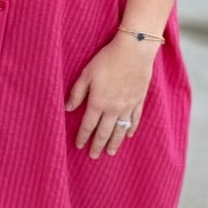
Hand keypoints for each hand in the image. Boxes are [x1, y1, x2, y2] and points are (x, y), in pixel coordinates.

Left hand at [65, 34, 156, 158]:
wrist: (134, 51)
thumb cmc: (107, 59)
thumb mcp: (86, 73)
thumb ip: (77, 92)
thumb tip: (67, 109)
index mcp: (98, 102)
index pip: (88, 125)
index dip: (83, 137)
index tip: (79, 146)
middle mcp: (113, 109)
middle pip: (104, 132)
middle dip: (97, 145)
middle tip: (94, 157)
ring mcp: (128, 106)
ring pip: (120, 130)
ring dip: (115, 142)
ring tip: (111, 152)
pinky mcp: (139, 100)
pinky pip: (135, 119)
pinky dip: (131, 129)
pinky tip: (128, 135)